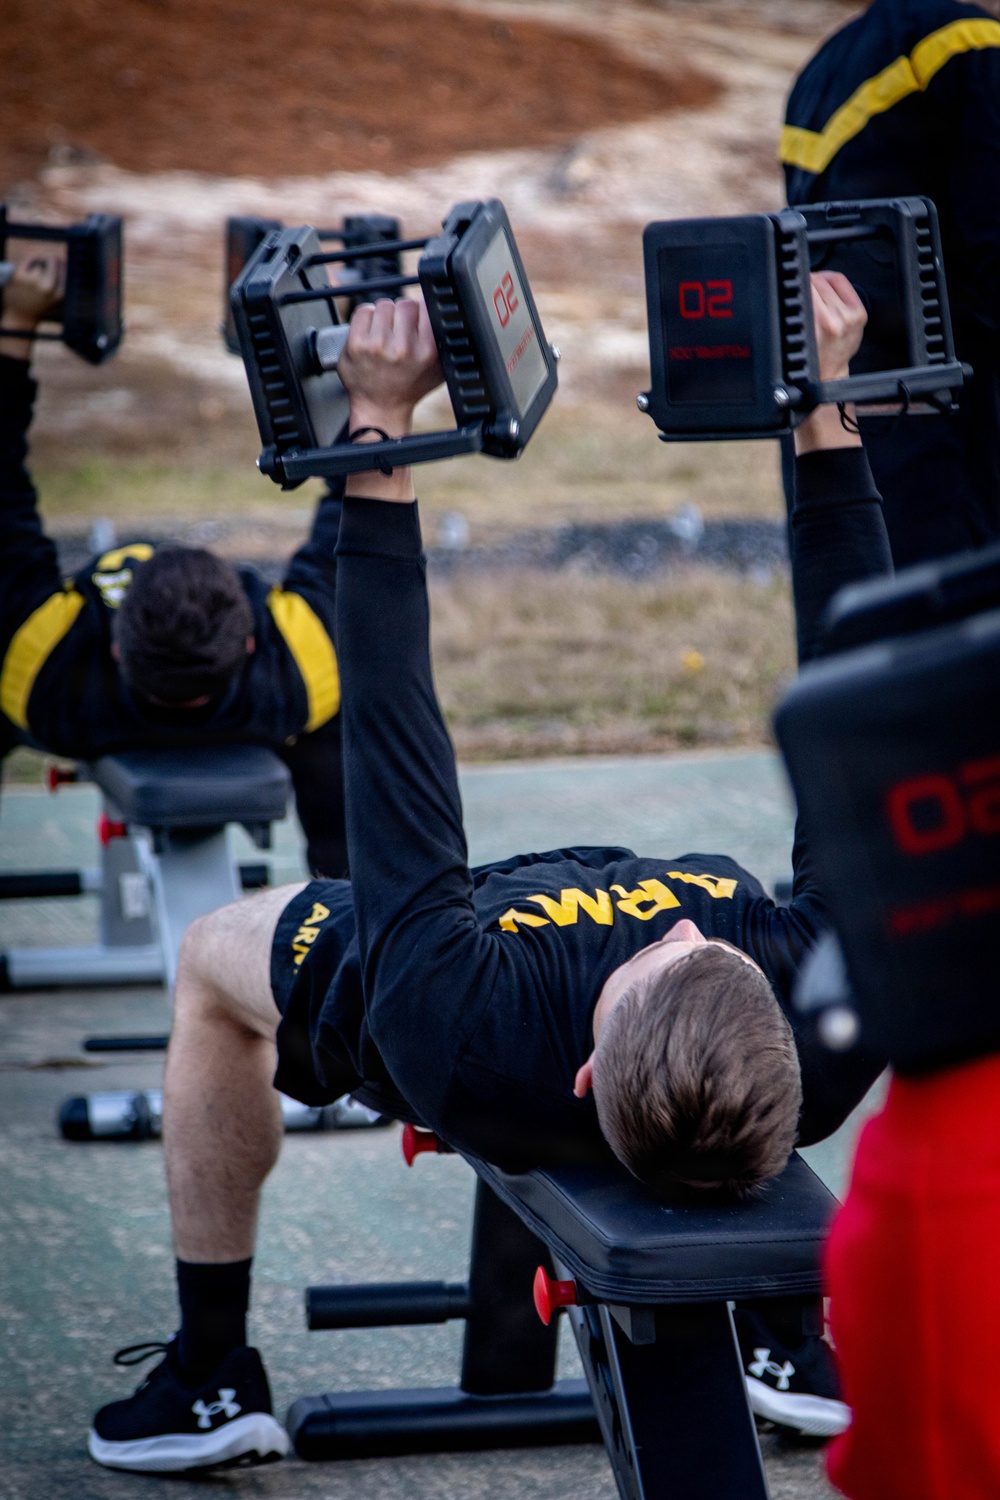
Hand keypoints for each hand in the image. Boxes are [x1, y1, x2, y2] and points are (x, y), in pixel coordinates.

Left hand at [0, 255, 64, 361]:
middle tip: (46, 264)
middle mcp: (48, 287)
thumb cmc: (39, 307)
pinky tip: (28, 269)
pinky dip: (28, 261)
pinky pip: (28, 260)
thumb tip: (60, 259)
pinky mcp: (19, 276)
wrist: (20, 318)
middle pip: (53, 261)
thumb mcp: (55, 298)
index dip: (61, 264)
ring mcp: (33, 281)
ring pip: (39, 262)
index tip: (57, 265)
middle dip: (50, 260)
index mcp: (60, 294)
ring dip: (38, 264)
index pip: (65, 269)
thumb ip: (60, 281)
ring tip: (34, 276)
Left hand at [338, 296, 442, 502]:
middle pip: (404, 303)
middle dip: (402, 314)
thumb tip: (452, 315)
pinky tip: (370, 334)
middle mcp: (404, 348)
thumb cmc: (410, 386)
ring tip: (384, 334)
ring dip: (384, 316)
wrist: (381, 408)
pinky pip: (363, 310)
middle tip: (399, 331)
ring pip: (384, 305)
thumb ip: (446, 343)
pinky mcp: (357, 344)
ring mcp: (378, 345)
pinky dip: (366, 318)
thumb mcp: (439, 369)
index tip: (416, 322)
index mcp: (427, 351)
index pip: (425, 307)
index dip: (420, 312)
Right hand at [794, 271, 867, 454]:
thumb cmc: (811, 359)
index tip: (792, 284)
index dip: (797, 282)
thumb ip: (799, 310)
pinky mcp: (860, 314)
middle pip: (819, 281)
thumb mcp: (799, 336)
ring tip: (811, 289)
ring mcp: (852, 315)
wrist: (829, 375)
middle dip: (807, 282)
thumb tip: (798, 286)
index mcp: (823, 323)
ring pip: (832, 281)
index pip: (808, 286)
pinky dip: (834, 283)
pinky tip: (826, 289)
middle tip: (800, 289)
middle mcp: (840, 318)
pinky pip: (845, 286)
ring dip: (819, 282)